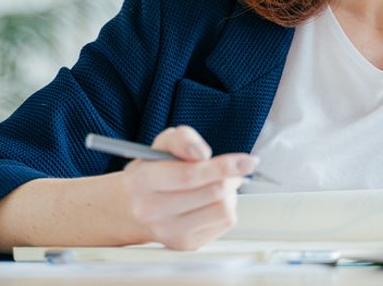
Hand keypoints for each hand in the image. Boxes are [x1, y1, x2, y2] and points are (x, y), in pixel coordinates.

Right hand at [121, 125, 256, 250]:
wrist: (135, 206)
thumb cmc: (153, 170)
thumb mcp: (162, 144)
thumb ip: (183, 139)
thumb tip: (202, 154)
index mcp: (142, 181)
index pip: (190, 175)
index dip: (223, 167)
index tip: (248, 161)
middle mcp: (151, 210)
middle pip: (211, 193)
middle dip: (229, 177)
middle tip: (231, 168)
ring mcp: (168, 232)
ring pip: (222, 210)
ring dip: (229, 193)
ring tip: (217, 184)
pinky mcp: (185, 244)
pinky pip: (224, 223)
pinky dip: (226, 207)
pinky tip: (212, 201)